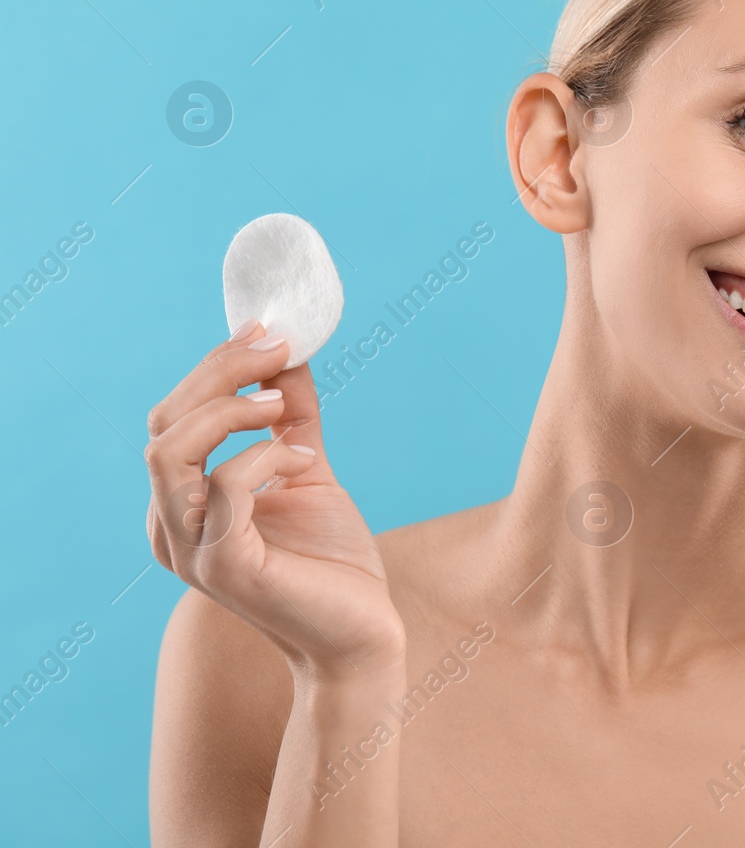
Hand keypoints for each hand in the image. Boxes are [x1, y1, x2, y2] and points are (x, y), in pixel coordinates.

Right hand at [144, 322, 403, 679]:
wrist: (361, 634)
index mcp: (181, 503)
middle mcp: (170, 527)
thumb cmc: (331, 560)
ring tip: (282, 402)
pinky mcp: (225, 568)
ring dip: (230, 409)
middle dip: (219, 372)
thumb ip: (290, 417)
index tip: (268, 330)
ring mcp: (190, 550)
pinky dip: (264, 458)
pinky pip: (224, 489)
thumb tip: (289, 350)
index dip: (215, 366)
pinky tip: (307, 464)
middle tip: (278, 348)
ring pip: (171, 452)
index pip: (172, 417)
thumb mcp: (307, 468)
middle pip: (164, 425)